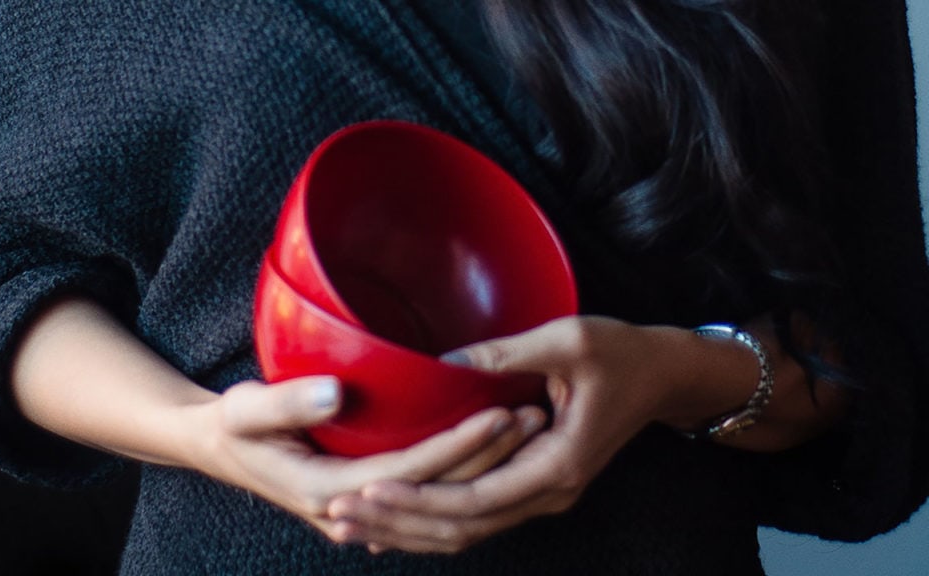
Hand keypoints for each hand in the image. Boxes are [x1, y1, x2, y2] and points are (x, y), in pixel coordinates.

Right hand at [183, 375, 547, 540]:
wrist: (221, 451)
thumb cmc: (233, 425)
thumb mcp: (245, 408)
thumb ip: (286, 402)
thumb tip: (335, 395)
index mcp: (328, 490)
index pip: (412, 472)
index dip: (459, 444)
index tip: (501, 412)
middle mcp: (353, 511)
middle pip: (438, 490)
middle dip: (492, 456)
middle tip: (538, 416)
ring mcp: (364, 513)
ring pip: (441, 501)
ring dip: (489, 468)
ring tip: (531, 428)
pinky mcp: (372, 502)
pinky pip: (430, 499)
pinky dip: (466, 478)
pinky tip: (499, 454)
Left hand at [326, 316, 677, 553]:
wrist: (662, 376)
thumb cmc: (620, 354)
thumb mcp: (567, 341)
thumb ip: (505, 355)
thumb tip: (440, 365)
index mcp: (557, 465)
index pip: (475, 500)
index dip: (418, 499)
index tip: (367, 489)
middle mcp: (548, 492)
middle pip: (463, 527)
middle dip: (398, 523)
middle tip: (338, 514)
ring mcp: (542, 495)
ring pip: (466, 532)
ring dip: (408, 530)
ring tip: (350, 526)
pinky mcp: (532, 486)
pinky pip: (476, 517)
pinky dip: (432, 524)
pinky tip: (392, 524)